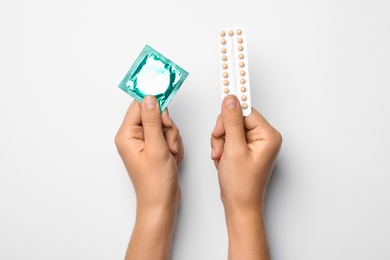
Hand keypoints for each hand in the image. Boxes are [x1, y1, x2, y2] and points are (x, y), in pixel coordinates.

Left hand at [115, 95, 183, 259]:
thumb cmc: (155, 182)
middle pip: (154, 114)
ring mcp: (145, 143)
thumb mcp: (156, 148)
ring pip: (164, 125)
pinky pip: (168, 136)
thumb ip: (153, 120)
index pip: (139, 105)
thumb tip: (149, 98)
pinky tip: (172, 158)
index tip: (165, 88)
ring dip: (172, 138)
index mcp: (127, 135)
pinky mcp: (155, 148)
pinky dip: (174, 145)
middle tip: (168, 141)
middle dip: (167, 127)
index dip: (154, 100)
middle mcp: (134, 137)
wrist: (161, 204)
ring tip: (170, 155)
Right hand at [211, 95, 281, 209]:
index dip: (229, 115)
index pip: (245, 111)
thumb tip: (230, 100)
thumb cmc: (241, 185)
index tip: (225, 85)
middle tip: (221, 148)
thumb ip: (231, 122)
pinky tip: (223, 160)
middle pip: (235, 118)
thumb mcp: (233, 150)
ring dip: (220, 142)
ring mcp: (254, 143)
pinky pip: (228, 137)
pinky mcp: (246, 148)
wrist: (239, 205)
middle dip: (223, 133)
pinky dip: (222, 147)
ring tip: (222, 157)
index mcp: (268, 135)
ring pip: (229, 128)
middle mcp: (264, 137)